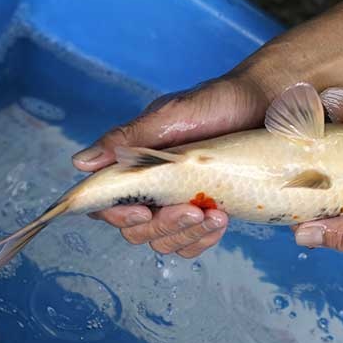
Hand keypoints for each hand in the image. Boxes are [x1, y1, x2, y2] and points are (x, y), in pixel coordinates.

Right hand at [72, 76, 268, 257]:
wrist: (263, 103)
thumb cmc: (215, 102)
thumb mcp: (171, 116)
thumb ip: (129, 138)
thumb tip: (80, 162)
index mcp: (136, 164)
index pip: (109, 203)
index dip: (119, 215)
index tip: (142, 210)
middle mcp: (153, 187)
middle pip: (138, 230)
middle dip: (163, 226)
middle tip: (192, 209)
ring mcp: (180, 201)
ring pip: (166, 240)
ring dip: (186, 235)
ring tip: (214, 215)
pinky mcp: (207, 210)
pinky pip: (194, 240)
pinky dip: (203, 238)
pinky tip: (220, 222)